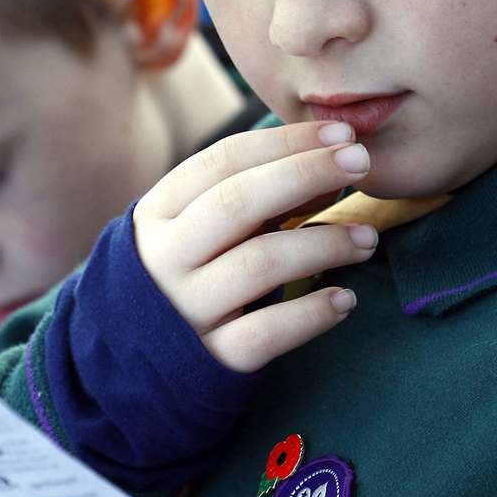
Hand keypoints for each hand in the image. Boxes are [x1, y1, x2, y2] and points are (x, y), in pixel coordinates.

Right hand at [133, 121, 375, 371]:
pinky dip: (310, 314)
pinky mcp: (210, 359)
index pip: (222, 161)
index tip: (339, 134)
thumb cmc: (186, 274)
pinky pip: (265, 333)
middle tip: (360, 162)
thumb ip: (258, 196)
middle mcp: (166, 258)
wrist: (130, 361)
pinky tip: (345, 299)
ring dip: (323, 245)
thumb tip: (333, 165)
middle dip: (305, 173)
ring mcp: (186, 310)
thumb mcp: (200, 228)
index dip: (285, 142)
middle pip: (238, 203)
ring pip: (259, 265)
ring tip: (367, 239)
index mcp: (158, 213)